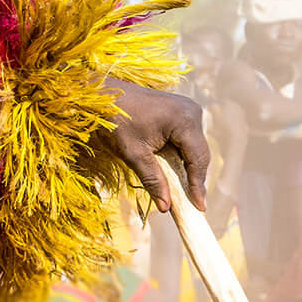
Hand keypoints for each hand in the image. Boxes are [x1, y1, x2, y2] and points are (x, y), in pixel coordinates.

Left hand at [102, 78, 208, 213]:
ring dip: (187, 168)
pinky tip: (175, 172)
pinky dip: (180, 156)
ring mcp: (187, 109)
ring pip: (193, 147)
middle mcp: (192, 112)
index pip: (198, 158)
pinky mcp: (180, 111)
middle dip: (194, 178)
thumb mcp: (134, 154)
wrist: (103, 94)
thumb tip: (166, 207)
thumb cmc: (116, 121)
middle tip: (193, 204)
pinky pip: (186, 139)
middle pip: (199, 153)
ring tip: (184, 193)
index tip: (199, 207)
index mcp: (185, 120)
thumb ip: (153, 180)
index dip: (198, 185)